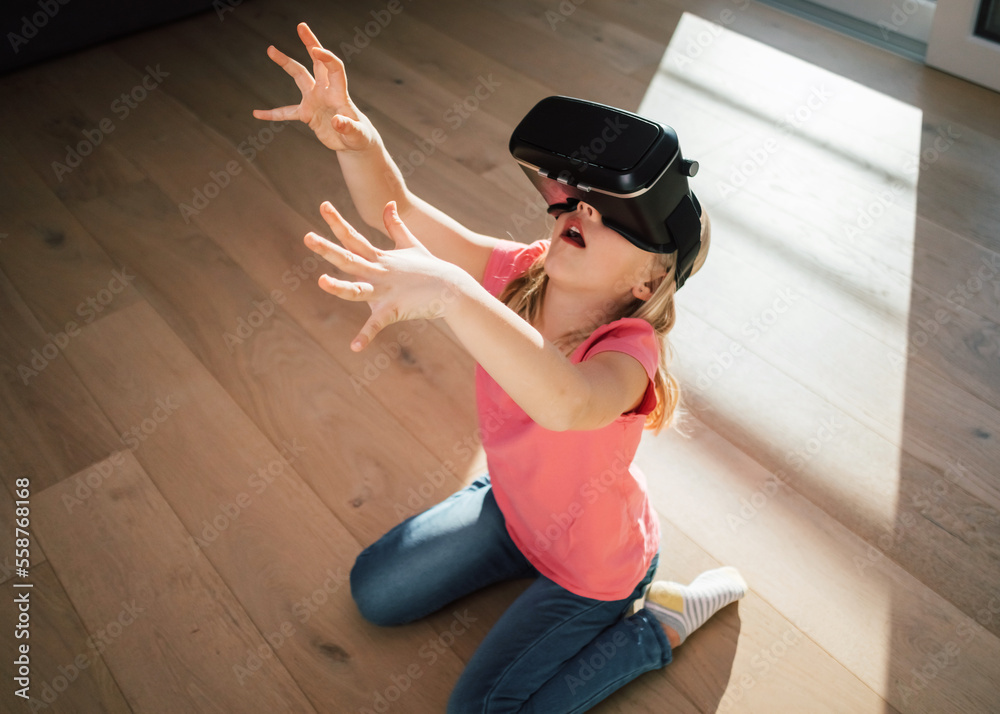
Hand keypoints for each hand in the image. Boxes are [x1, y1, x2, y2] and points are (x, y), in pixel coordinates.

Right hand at [253, 22, 376, 152]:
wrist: (354, 142)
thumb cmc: (360, 137)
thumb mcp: (357, 135)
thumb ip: (348, 127)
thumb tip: (336, 121)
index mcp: (339, 94)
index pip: (334, 69)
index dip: (326, 58)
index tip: (315, 50)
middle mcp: (325, 92)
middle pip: (317, 62)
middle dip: (310, 43)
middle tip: (301, 26)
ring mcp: (315, 100)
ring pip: (299, 76)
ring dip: (286, 63)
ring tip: (271, 49)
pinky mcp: (307, 113)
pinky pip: (286, 112)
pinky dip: (273, 114)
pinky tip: (258, 114)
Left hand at [305, 201, 468, 350]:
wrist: (452, 287)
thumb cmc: (429, 267)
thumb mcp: (410, 244)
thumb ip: (395, 225)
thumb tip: (388, 204)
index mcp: (379, 258)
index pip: (354, 237)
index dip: (337, 222)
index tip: (323, 205)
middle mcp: (378, 272)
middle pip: (349, 259)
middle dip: (328, 249)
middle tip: (308, 238)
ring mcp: (385, 290)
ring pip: (357, 289)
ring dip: (339, 287)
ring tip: (321, 282)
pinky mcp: (394, 309)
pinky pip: (377, 324)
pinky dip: (366, 336)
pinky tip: (355, 347)